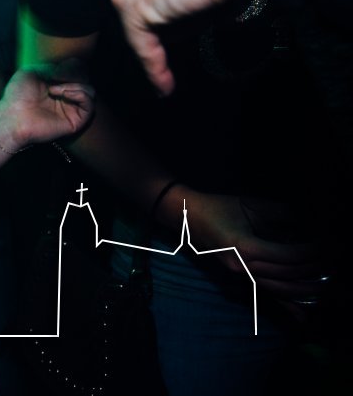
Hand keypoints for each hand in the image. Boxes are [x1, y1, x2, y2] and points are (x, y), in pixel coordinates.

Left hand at [0, 65, 94, 150]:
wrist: (12, 115)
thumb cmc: (17, 94)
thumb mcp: (33, 70)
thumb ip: (54, 67)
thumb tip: (70, 69)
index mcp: (58, 84)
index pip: (78, 70)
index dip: (71, 66)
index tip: (55, 69)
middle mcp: (67, 96)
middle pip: (86, 79)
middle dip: (73, 74)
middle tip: (55, 77)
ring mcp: (71, 109)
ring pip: (90, 91)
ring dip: (75, 85)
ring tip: (54, 89)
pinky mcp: (75, 121)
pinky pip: (90, 105)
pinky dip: (80, 94)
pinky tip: (64, 94)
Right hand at [172, 188, 325, 305]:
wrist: (185, 216)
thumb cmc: (217, 207)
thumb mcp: (250, 204)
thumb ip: (281, 213)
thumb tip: (310, 220)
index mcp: (245, 247)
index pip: (289, 256)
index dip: (313, 251)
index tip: (331, 244)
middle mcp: (243, 267)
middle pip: (287, 275)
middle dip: (316, 270)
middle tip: (337, 263)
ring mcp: (240, 276)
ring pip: (280, 290)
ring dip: (307, 290)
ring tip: (331, 286)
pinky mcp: (239, 279)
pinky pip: (266, 296)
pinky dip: (286, 306)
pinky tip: (303, 318)